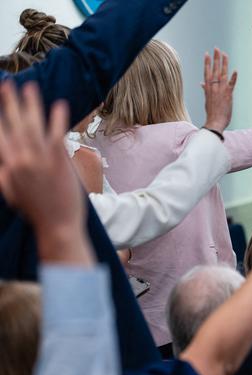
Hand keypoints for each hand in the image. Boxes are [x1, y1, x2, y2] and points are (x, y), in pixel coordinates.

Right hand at [0, 81, 89, 264]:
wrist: (58, 226)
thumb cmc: (35, 211)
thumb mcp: (10, 192)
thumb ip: (1, 173)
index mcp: (7, 166)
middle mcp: (21, 160)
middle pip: (13, 125)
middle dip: (9, 103)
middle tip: (6, 84)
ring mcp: (41, 159)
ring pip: (33, 125)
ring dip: (31, 104)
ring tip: (29, 86)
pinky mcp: (59, 162)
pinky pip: (57, 135)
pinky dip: (57, 119)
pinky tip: (59, 104)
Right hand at [202, 48, 236, 132]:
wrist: (215, 122)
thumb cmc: (212, 113)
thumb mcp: (207, 100)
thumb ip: (206, 90)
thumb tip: (202, 84)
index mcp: (208, 88)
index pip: (207, 72)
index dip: (207, 62)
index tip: (207, 54)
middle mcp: (213, 87)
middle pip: (214, 70)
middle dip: (215, 59)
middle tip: (216, 49)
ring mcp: (220, 90)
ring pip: (222, 74)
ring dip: (223, 63)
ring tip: (224, 54)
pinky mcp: (228, 95)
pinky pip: (231, 84)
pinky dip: (233, 78)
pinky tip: (235, 70)